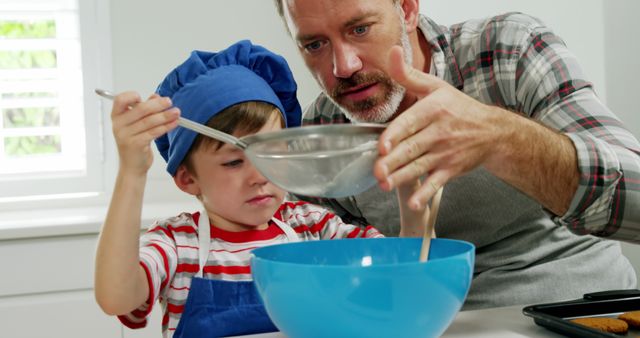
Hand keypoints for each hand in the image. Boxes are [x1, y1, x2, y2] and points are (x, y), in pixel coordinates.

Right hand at [110, 91, 179, 174]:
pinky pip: (154, 132)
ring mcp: (126, 135)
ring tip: (176, 112)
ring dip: (165, 115)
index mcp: (116, 116)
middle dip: (158, 104)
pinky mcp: (136, 144)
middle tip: (169, 102)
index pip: (120, 100)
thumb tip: (156, 96)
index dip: (132, 95)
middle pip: (140, 109)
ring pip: (149, 121)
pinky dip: (166, 127)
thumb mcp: (136, 124)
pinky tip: (174, 123)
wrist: (132, 166)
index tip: (147, 97)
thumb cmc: (135, 143)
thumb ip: (144, 109)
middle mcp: (118, 125)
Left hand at [374, 46, 503, 208]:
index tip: (382, 146)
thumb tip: (391, 52)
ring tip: (385, 185)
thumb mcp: (435, 86)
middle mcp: (440, 131)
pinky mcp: (451, 169)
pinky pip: (436, 183)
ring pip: (420, 166)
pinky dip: (426, 194)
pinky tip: (414, 203)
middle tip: (377, 172)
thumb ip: (408, 75)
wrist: (493, 131)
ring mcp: (446, 152)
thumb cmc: (457, 106)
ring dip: (402, 178)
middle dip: (393, 162)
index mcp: (433, 109)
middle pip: (412, 148)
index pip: (410, 123)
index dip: (395, 135)